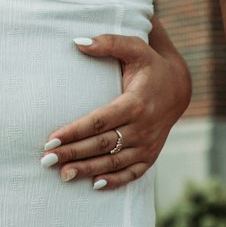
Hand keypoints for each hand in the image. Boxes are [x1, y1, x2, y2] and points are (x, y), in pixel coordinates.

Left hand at [41, 33, 191, 190]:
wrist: (178, 88)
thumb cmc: (150, 65)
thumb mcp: (134, 47)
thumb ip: (108, 43)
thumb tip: (78, 42)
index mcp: (135, 103)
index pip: (98, 121)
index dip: (74, 131)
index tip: (51, 138)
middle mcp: (142, 128)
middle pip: (102, 145)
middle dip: (73, 153)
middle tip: (47, 160)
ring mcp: (148, 145)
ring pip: (114, 162)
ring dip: (88, 169)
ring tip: (63, 175)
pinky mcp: (151, 155)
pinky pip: (132, 173)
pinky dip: (115, 180)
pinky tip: (95, 185)